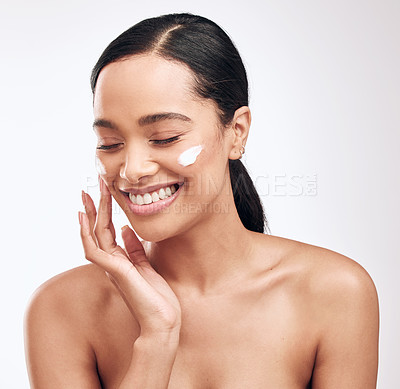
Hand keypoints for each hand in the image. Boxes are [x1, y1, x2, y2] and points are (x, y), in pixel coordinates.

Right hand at [78, 178, 180, 337]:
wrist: (163, 319)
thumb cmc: (156, 295)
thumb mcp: (146, 264)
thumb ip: (134, 247)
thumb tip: (127, 228)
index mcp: (120, 259)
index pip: (108, 230)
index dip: (104, 211)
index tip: (104, 192)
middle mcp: (111, 262)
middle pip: (98, 229)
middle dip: (94, 207)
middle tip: (90, 186)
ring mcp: (111, 267)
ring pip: (95, 236)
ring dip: (91, 214)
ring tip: (88, 194)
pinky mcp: (114, 271)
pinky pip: (94, 250)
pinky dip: (87, 234)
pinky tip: (85, 219)